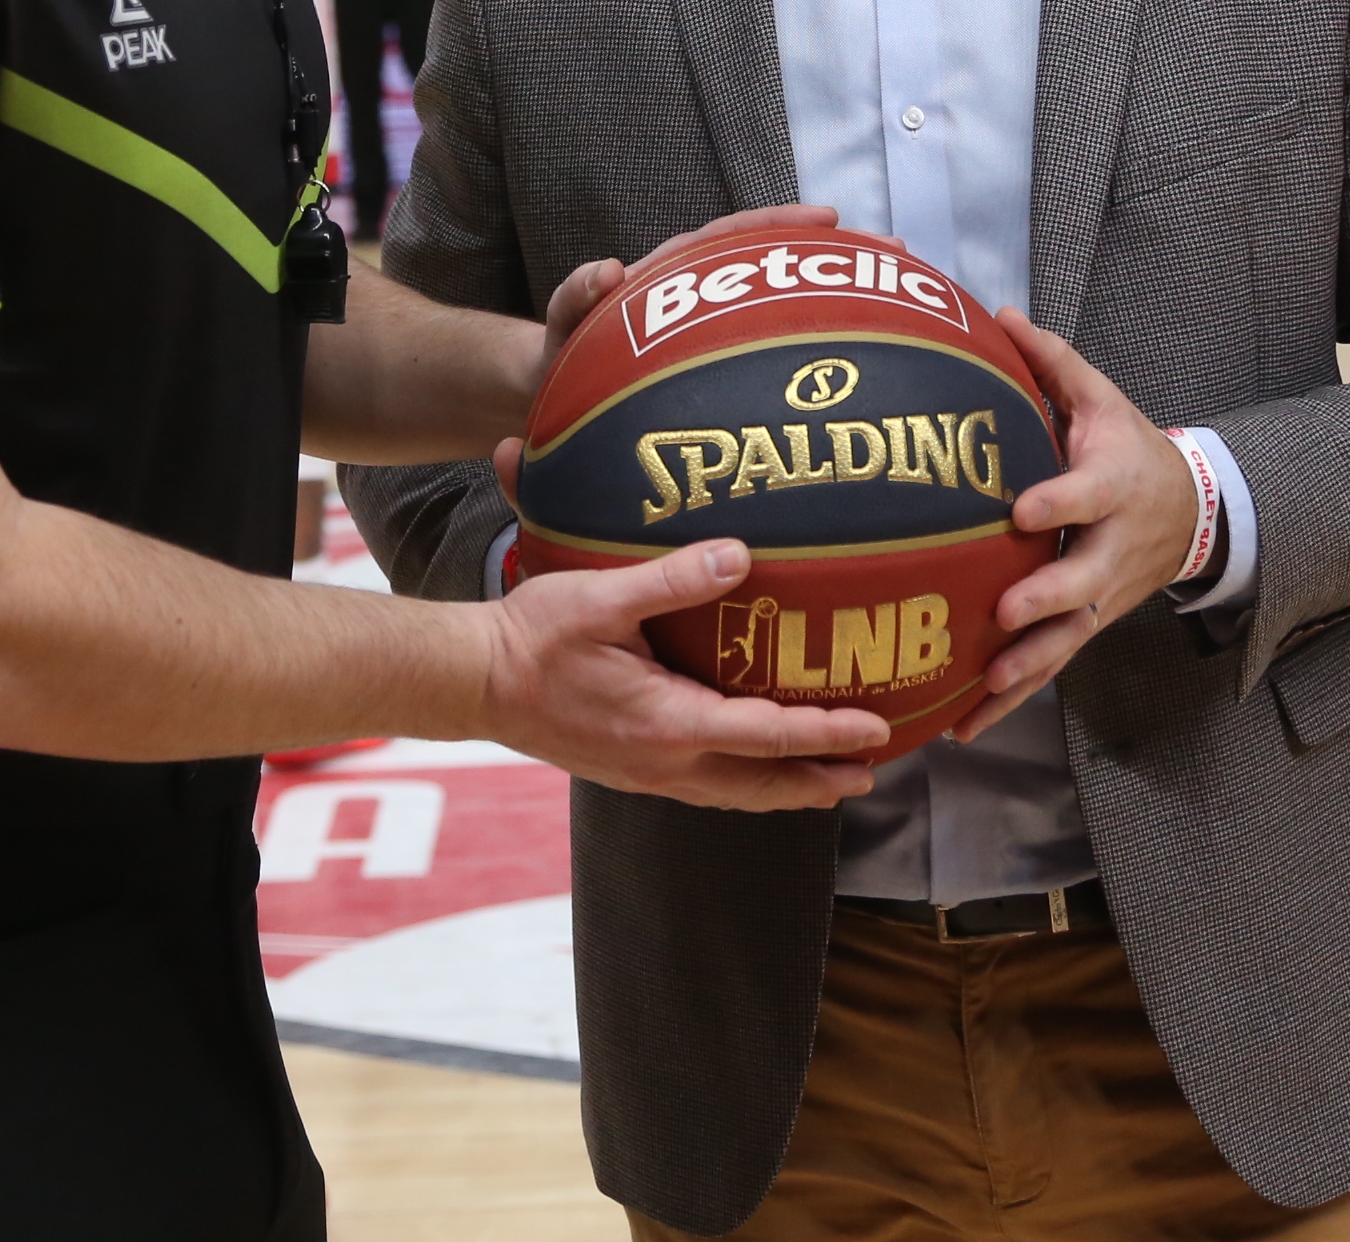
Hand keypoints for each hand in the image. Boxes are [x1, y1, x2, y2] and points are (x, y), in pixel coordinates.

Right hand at [476, 537, 887, 809]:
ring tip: (828, 782)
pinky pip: (704, 790)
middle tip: (872, 771)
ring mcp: (645, 774)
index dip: (825, 734)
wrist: (473, 682)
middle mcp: (663, 762)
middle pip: (761, 783)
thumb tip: (740, 555)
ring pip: (733, 795)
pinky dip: (745, 785)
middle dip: (819, 779)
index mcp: (666, 722)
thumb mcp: (600, 597)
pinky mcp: (629, 772)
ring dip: (785, 789)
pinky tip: (753, 771)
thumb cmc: (532, 637)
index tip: (876, 728)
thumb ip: (672, 579)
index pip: (766, 735)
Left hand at [533, 203, 877, 389]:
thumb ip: (573, 297)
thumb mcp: (562, 325)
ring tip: (909, 300)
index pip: (733, 238)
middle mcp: (708, 298)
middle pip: (782, 265)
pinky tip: (875, 369)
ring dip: (842, 297)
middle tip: (897, 252)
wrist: (559, 401)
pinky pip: (781, 351)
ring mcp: (722, 335)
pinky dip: (823, 347)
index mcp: (675, 276)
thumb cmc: (562, 360)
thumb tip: (605, 267)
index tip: (828, 220)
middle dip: (838, 255)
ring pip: (791, 306)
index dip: (780, 225)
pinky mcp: (728, 371)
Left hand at [953, 312, 1202, 743]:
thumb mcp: (1103, 399)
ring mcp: (1102, 597)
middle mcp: (1112, 549)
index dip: (1059, 502)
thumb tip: (998, 311)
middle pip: (1083, 583)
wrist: (1190, 512)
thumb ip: (1052, 361)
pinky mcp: (1087, 627)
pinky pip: (1050, 667)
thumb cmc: (1128, 449)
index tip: (1020, 510)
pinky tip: (964, 726)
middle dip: (1046, 602)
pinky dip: (1011, 700)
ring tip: (984, 689)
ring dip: (1027, 668)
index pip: (1088, 494)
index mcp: (1115, 486)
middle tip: (1005, 615)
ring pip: (1067, 641)